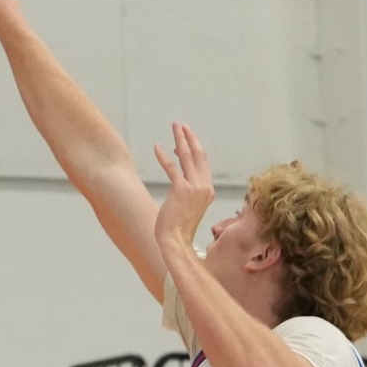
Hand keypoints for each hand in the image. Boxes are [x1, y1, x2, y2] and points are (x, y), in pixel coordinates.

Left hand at [152, 123, 214, 253]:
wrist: (175, 241)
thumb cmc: (178, 228)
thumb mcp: (188, 208)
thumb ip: (188, 194)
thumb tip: (180, 186)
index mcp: (208, 191)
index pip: (202, 164)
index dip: (193, 150)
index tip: (182, 142)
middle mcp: (205, 187)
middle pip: (199, 155)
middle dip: (190, 137)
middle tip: (181, 125)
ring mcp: (194, 188)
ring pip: (187, 156)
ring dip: (180, 139)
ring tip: (174, 126)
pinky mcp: (181, 190)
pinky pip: (172, 168)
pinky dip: (164, 156)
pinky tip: (157, 147)